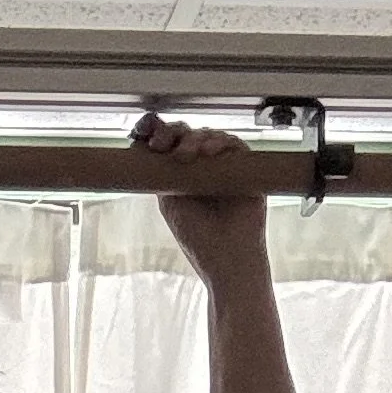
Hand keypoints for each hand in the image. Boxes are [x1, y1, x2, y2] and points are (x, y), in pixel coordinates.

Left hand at [130, 113, 267, 278]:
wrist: (226, 258)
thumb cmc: (196, 237)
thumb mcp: (169, 199)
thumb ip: (161, 171)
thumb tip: (145, 142)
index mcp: (185, 172)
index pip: (174, 142)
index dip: (163, 134)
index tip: (152, 141)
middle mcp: (206, 165)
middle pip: (191, 134)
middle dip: (177, 135)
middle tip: (168, 149)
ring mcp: (226, 165)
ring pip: (211, 136)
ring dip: (196, 140)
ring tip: (187, 156)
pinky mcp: (246, 168)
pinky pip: (235, 144)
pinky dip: (221, 143)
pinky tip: (210, 152)